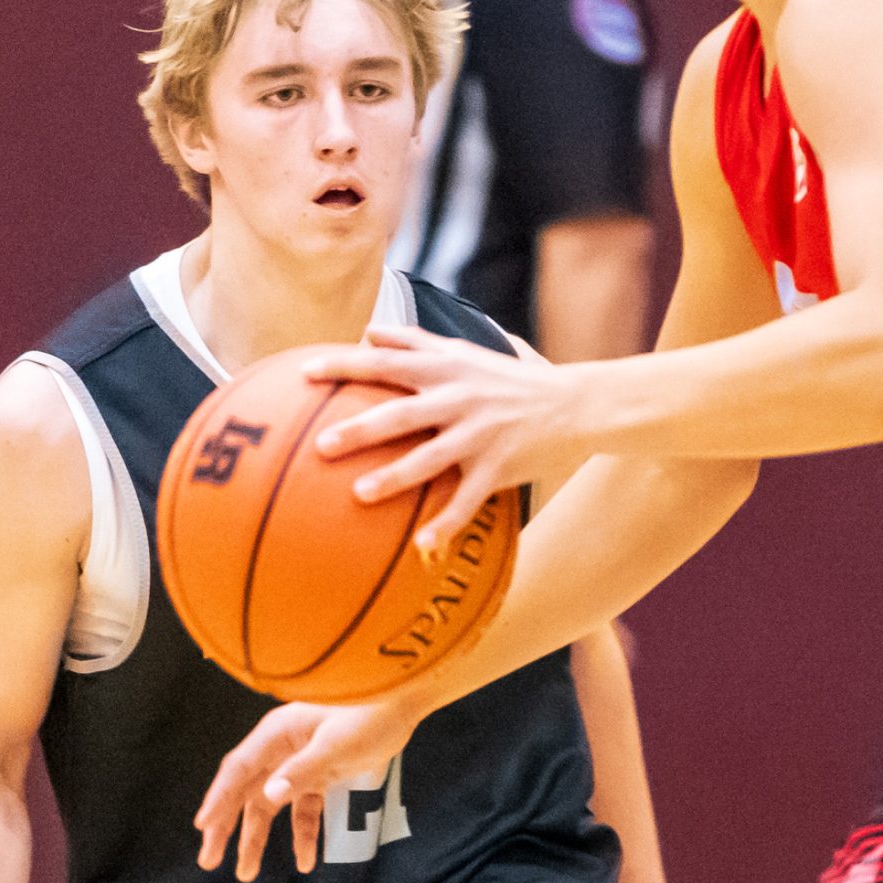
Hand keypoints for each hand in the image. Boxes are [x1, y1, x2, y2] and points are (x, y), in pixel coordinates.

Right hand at [196, 692, 422, 881]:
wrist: (403, 703)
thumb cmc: (369, 715)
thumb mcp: (337, 745)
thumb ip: (304, 770)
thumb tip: (270, 796)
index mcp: (277, 734)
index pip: (239, 771)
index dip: (219, 800)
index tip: (203, 827)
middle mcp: (281, 748)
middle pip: (246, 792)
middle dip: (226, 826)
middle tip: (208, 859)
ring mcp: (300, 762)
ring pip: (271, 805)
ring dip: (258, 838)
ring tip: (245, 872)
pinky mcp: (321, 774)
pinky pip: (304, 809)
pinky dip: (303, 833)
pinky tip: (306, 862)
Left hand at [307, 326, 591, 549]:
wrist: (578, 402)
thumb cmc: (515, 378)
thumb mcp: (469, 350)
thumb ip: (420, 343)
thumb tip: (370, 333)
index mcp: (447, 368)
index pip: (385, 361)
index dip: (344, 365)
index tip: (305, 373)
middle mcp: (459, 399)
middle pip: (400, 413)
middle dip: (360, 429)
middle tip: (322, 445)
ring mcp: (479, 434)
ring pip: (430, 458)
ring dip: (394, 478)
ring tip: (360, 494)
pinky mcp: (499, 467)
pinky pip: (467, 501)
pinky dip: (445, 524)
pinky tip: (423, 548)